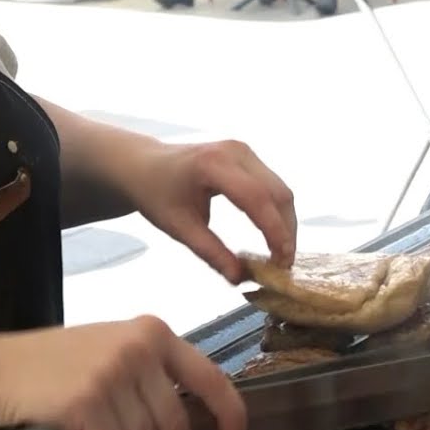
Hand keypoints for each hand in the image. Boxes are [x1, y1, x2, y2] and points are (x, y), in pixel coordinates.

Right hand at [0, 317, 246, 429]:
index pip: (209, 376)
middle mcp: (139, 348)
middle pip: (175, 420)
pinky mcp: (87, 400)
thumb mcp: (115, 349)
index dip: (229, 412)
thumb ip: (153, 373)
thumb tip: (190, 420)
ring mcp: (113, 373)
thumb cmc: (56, 366)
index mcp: (154, 333)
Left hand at [124, 140, 296, 283]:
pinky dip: (277, 213)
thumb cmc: (155, 194)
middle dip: (286, 231)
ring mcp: (245, 151)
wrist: (144, 164)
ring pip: (281, 191)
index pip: (256, 198)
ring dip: (285, 223)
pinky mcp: (249, 157)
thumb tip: (240, 278)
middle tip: (284, 264)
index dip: (274, 230)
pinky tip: (274, 235)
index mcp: (213, 164)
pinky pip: (273, 186)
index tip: (282, 261)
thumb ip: (210, 252)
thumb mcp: (178, 227)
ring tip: (281, 253)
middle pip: (277, 193)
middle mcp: (236, 152)